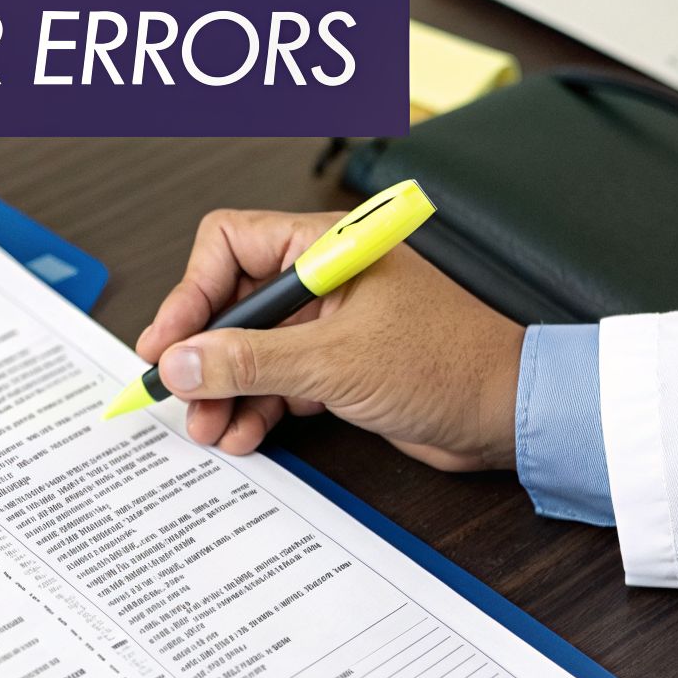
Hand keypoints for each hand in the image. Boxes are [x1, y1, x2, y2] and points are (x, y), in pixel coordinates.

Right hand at [137, 209, 525, 470]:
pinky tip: (244, 433)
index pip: (229, 244)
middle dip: (204, 353)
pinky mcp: (341, 364)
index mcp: (325, 246)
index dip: (190, 294)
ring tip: (208, 426)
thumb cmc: (450, 364)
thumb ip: (252, 362)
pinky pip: (279, 378)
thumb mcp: (335, 364)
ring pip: (253, 346)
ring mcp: (332, 322)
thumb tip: (183, 362)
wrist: (509, 413)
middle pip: (233, 301)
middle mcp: (324, 276)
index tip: (168, 345)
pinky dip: (257, 405)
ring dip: (226, 387)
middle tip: (177, 394)